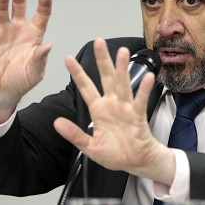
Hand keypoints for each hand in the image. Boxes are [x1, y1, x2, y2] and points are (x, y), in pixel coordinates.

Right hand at [0, 0, 52, 123]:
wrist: (2, 91)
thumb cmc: (22, 80)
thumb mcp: (35, 72)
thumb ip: (40, 58)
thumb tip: (48, 46)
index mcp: (34, 35)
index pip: (41, 16)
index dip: (43, 5)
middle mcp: (19, 29)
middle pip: (20, 5)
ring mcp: (3, 31)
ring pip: (3, 10)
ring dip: (3, 0)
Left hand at [53, 39, 175, 185]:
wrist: (135, 162)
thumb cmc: (114, 153)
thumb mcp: (89, 146)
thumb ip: (74, 134)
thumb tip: (56, 123)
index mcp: (98, 109)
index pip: (85, 87)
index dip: (77, 73)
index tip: (67, 58)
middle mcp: (112, 103)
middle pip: (106, 77)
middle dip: (102, 60)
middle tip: (99, 41)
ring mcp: (125, 108)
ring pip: (123, 84)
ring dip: (122, 68)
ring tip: (122, 51)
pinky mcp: (138, 115)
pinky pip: (140, 101)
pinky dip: (144, 89)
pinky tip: (148, 76)